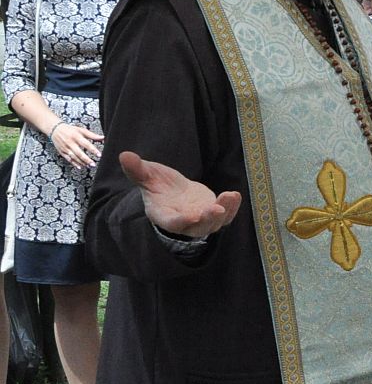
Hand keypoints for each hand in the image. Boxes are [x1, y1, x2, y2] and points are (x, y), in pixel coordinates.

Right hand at [48, 122, 103, 169]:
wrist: (55, 129)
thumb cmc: (70, 130)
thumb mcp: (81, 130)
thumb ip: (92, 135)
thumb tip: (103, 137)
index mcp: (76, 137)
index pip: (86, 144)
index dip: (93, 150)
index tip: (99, 155)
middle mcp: (70, 143)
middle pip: (79, 153)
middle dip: (87, 159)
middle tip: (93, 164)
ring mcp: (65, 148)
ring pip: (74, 157)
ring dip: (81, 162)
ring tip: (88, 166)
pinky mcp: (62, 152)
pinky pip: (68, 159)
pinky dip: (74, 163)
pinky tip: (80, 167)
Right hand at [119, 150, 240, 238]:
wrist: (173, 192)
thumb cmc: (158, 185)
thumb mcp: (147, 176)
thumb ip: (137, 170)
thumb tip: (124, 155)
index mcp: (164, 215)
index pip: (173, 223)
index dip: (182, 221)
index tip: (192, 215)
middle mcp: (184, 223)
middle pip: (197, 227)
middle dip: (208, 219)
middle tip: (217, 209)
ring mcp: (200, 221)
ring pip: (214, 223)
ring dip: (225, 211)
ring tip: (230, 196)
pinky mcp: (214, 215)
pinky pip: (226, 216)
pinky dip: (232, 207)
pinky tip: (235, 195)